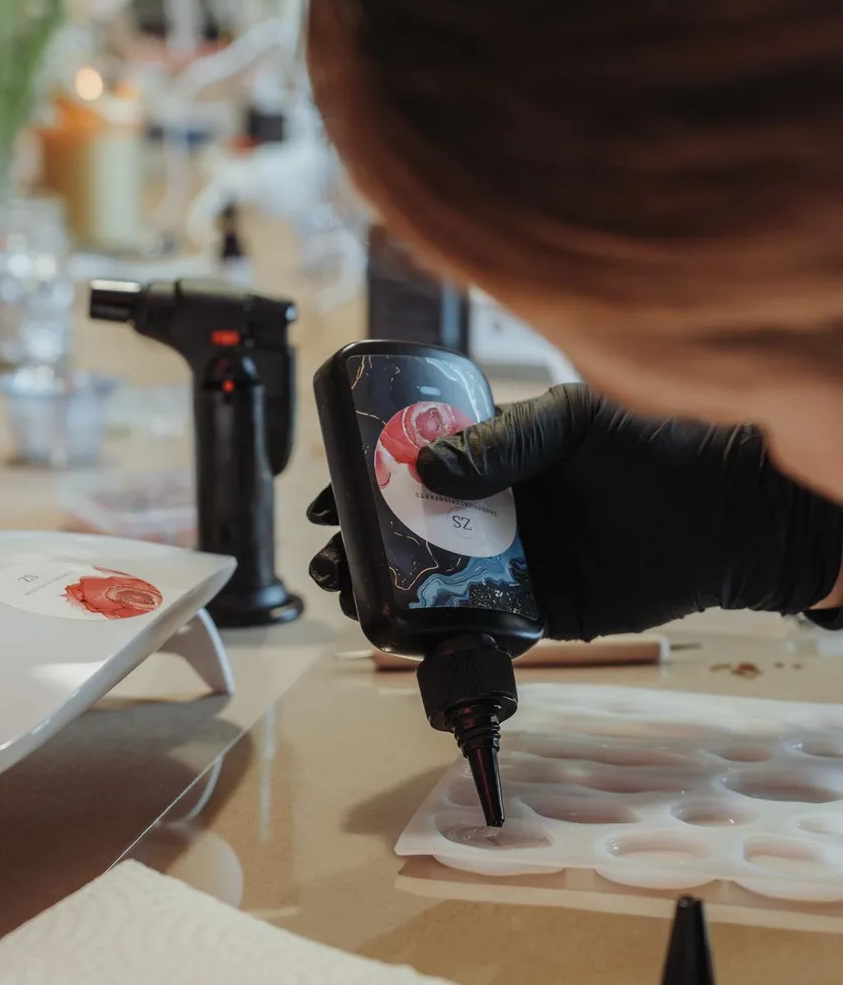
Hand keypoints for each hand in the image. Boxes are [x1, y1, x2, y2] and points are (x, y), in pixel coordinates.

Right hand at [308, 384, 842, 638]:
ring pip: (438, 580)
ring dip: (392, 589)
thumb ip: (499, 442)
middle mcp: (501, 510)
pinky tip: (408, 636)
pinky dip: (445, 637)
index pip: (416, 467)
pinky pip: (483, 627)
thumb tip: (424, 467)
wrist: (728, 514)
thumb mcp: (570, 421)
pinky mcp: (542, 610)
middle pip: (415, 529)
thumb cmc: (656, 444)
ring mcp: (518, 562)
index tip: (331, 495)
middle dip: (366, 543)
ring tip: (354, 594)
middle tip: (331, 556)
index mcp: (499, 458)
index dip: (368, 481)